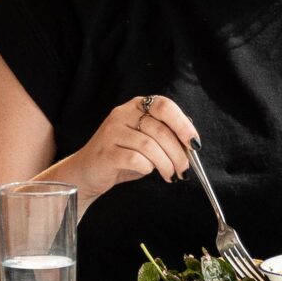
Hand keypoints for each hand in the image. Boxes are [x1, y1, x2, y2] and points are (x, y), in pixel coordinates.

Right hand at [61, 95, 199, 204]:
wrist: (87, 171)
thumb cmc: (122, 156)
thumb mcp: (145, 140)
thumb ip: (165, 134)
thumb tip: (192, 141)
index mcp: (136, 106)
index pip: (164, 105)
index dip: (182, 123)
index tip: (194, 143)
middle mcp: (122, 114)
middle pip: (159, 129)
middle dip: (177, 152)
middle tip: (184, 168)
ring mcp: (112, 132)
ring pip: (149, 146)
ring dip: (165, 163)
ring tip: (170, 174)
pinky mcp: (106, 152)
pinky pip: (135, 159)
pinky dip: (148, 168)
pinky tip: (148, 172)